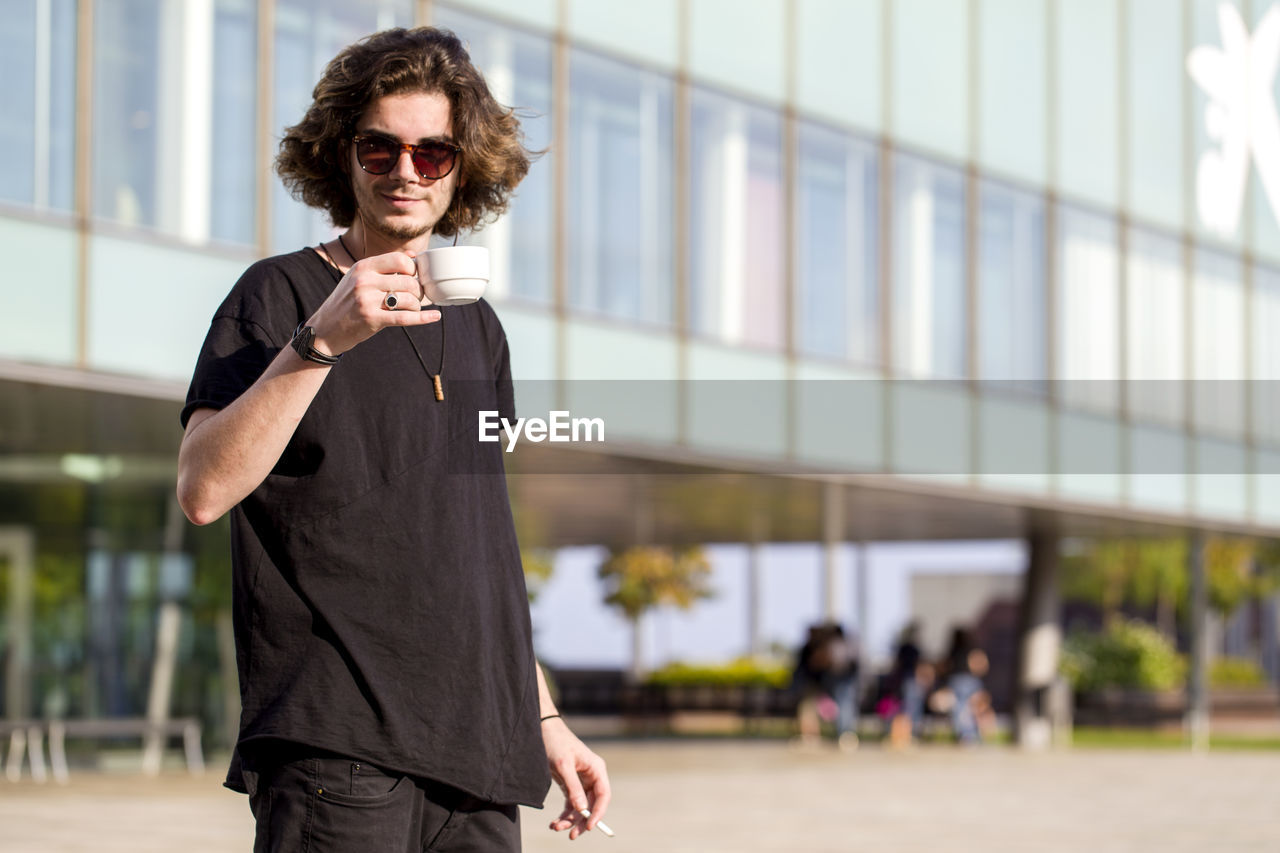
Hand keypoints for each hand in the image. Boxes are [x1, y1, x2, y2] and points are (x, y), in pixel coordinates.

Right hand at [307, 251, 438, 355]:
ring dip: (416, 306)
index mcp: (363, 267)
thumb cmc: (347, 303)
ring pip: (408, 299)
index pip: (400, 260)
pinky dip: (423, 318)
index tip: (415, 278)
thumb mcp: (359, 277)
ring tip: (412, 309)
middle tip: (416, 298)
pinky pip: (405, 317)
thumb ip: (384, 266)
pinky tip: (434, 317)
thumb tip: (414, 255)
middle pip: (408, 281)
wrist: (325, 330)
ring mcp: (367, 300)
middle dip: (418, 291)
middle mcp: (364, 280)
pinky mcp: (372, 319)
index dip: (414, 269)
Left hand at [543, 717, 610, 839]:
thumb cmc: (556, 743)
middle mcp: (592, 776)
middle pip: (592, 805)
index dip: (598, 813)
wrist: (543, 729)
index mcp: (596, 769)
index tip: (588, 826)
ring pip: (580, 807)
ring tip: (555, 827)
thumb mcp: (563, 765)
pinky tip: (555, 822)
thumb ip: (573, 787)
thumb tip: (581, 808)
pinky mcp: (570, 784)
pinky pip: (570, 804)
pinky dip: (564, 814)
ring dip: (570, 820)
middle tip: (571, 836)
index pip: (603, 796)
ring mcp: (581, 781)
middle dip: (581, 821)